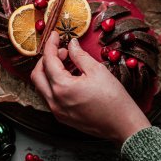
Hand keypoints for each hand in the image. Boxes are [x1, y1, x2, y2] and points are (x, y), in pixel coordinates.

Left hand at [31, 31, 150, 142]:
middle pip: (38, 74)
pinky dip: (54, 83)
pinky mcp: (62, 117)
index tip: (54, 34)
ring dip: (49, 72)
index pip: (48, 60)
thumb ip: (79, 55)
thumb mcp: (97, 70)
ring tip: (67, 63)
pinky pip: (50, 97)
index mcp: (62, 87)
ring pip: (41, 86)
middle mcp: (54, 101)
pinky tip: (68, 77)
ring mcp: (57, 111)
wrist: (123, 125)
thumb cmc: (113, 99)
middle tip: (62, 50)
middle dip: (46, 59)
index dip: (50, 44)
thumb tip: (71, 44)